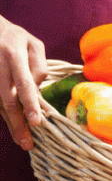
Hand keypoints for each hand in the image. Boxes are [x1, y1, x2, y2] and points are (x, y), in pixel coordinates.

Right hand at [0, 17, 46, 149]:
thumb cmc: (14, 37)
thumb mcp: (33, 43)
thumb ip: (39, 65)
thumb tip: (37, 89)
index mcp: (13, 54)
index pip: (23, 84)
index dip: (30, 104)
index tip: (37, 122)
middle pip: (7, 100)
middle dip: (18, 123)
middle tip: (27, 143)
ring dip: (10, 124)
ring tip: (22, 140)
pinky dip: (3, 115)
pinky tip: (13, 127)